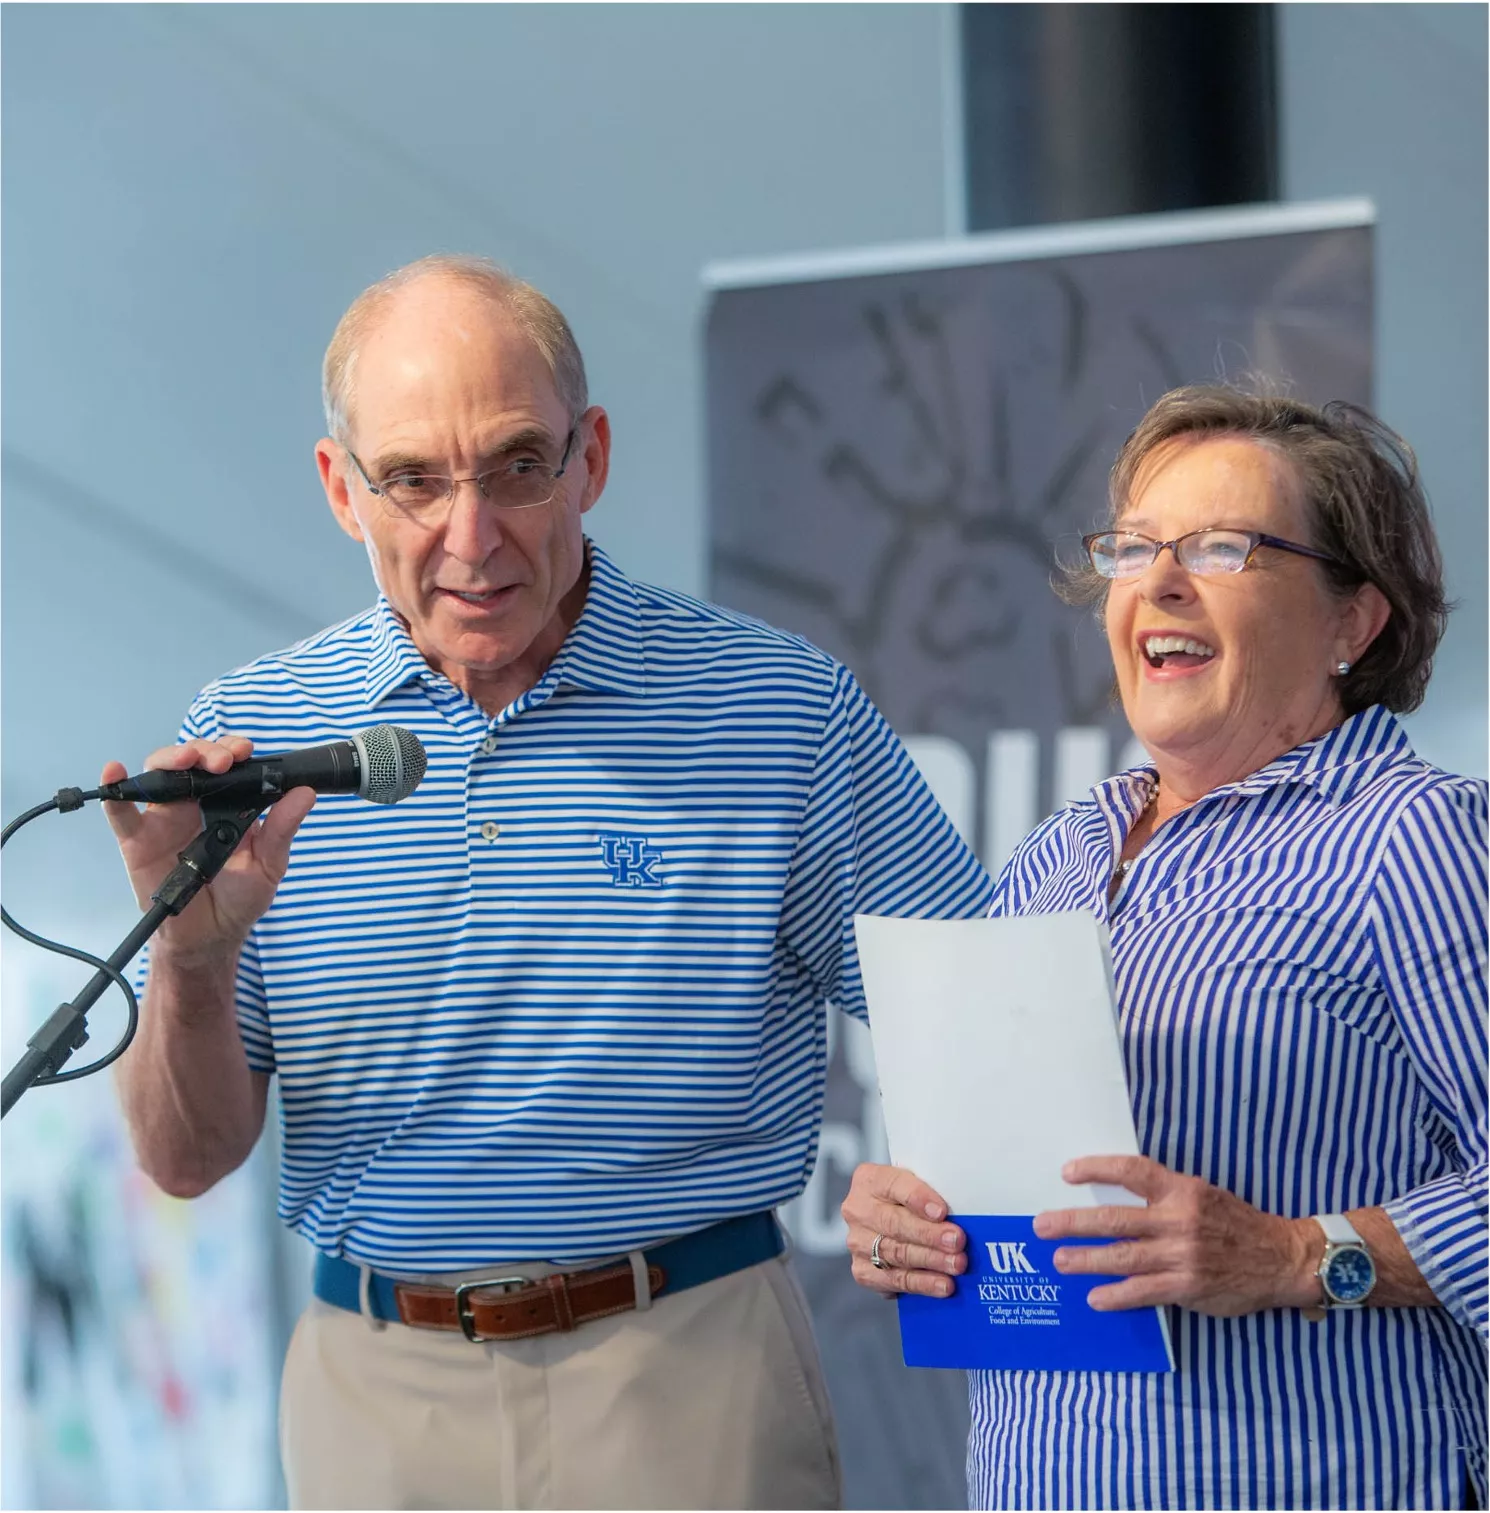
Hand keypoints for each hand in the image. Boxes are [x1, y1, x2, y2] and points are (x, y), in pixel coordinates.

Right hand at [101, 737, 315, 966]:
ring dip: (170, 759)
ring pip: (159, 776)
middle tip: (222, 761)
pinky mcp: (138, 842)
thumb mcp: (269, 864)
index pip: (226, 765)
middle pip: (191, 762)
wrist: (211, 937)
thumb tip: (305, 794)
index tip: (244, 751)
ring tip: (185, 760)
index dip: (232, 750)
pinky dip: (114, 791)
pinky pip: (121, 814)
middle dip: (205, 751)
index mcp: (227, 804)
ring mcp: (164, 820)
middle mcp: (194, 804)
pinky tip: (114, 773)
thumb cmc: (240, 898)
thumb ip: (282, 830)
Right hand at [841, 1162, 967, 1297]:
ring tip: (956, 1265)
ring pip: (897, 1253)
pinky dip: (922, 1283)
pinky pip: (895, 1280)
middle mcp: (858, 1210)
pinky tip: (942, 1285)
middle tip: (957, 1242)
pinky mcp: (862, 1270)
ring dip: (931, 1261)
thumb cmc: (911, 1200)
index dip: (918, 1198)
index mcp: (869, 1179)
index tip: (942, 1211)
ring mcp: (857, 1242)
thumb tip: (965, 1213)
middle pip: (895, 1223)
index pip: (894, 1185)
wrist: (892, 1221)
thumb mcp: (918, 1185)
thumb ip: (933, 1192)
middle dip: (930, 1235)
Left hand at [1033, 1155, 1319, 1316]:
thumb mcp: (1203, 1194)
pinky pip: (1143, 1292)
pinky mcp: (1187, 1286)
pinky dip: (1116, 1296)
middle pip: (1115, 1219)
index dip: (1097, 1169)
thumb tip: (1118, 1195)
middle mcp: (1179, 1220)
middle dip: (1073, 1223)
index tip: (1067, 1173)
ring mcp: (1182, 1255)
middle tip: (1042, 1225)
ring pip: (1122, 1257)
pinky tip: (1095, 1298)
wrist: (1281, 1258)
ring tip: (1059, 1261)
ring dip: (1086, 1260)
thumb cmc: (1237, 1223)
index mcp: (1182, 1190)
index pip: (1132, 1171)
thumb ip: (1166, 1194)